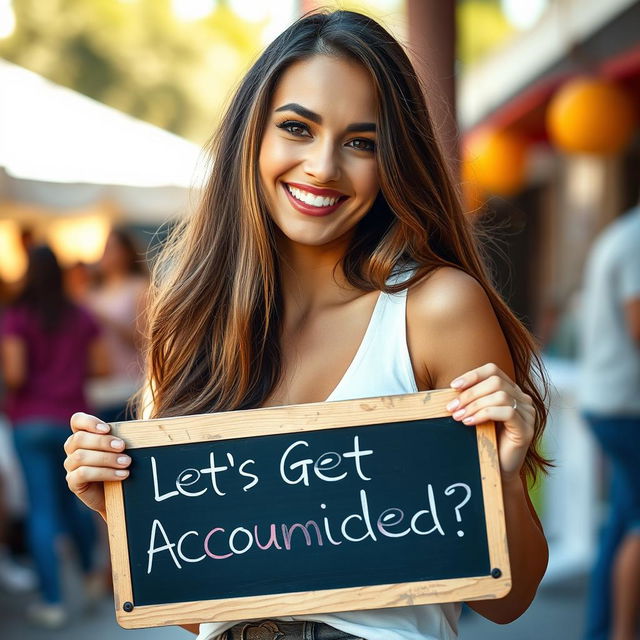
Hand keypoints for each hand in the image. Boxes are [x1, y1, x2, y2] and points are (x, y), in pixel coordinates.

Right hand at [64, 412, 130, 519]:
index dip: (89, 422)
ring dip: (106, 458)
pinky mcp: (74, 482)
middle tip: (123, 446)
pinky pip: (82, 474)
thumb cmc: (122, 464)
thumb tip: (143, 427)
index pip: (77, 420)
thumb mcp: (123, 449)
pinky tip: (122, 474)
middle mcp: (73, 449)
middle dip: (103, 441)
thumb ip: (123, 437)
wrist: (120, 495)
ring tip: (126, 462)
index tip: (107, 428)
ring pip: (80, 457)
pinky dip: (104, 473)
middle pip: (79, 438)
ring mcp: (71, 466)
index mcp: (84, 435)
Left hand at [445, 363, 534, 482]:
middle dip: (470, 393)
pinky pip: (507, 413)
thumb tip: (451, 388)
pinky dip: (484, 414)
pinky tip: (470, 423)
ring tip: (458, 417)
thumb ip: (471, 399)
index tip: (453, 386)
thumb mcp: (476, 414)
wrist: (496, 470)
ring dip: (474, 405)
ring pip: (501, 396)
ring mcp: (527, 414)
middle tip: (452, 407)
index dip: (473, 375)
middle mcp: (522, 399)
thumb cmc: (484, 440)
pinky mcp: (526, 429)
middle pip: (496, 382)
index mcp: (511, 391)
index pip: (493, 370)